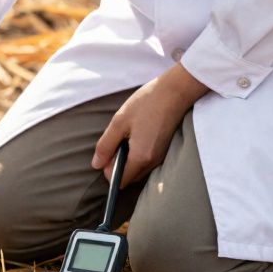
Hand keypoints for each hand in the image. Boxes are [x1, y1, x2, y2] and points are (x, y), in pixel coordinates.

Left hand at [91, 64, 209, 184]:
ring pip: (137, 167)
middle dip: (118, 163)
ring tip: (129, 132)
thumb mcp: (119, 122)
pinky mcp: (164, 149)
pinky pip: (145, 159)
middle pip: (129, 176)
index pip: (120, 181)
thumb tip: (96, 164)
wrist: (176, 90)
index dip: (108, 169)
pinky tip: (138, 131)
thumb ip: (106, 145)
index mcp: (140, 157)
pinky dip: (137, 151)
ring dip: (128, 156)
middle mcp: (152, 162)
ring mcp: (160, 157)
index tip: (109, 149)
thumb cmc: (147, 103)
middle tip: (119, 138)